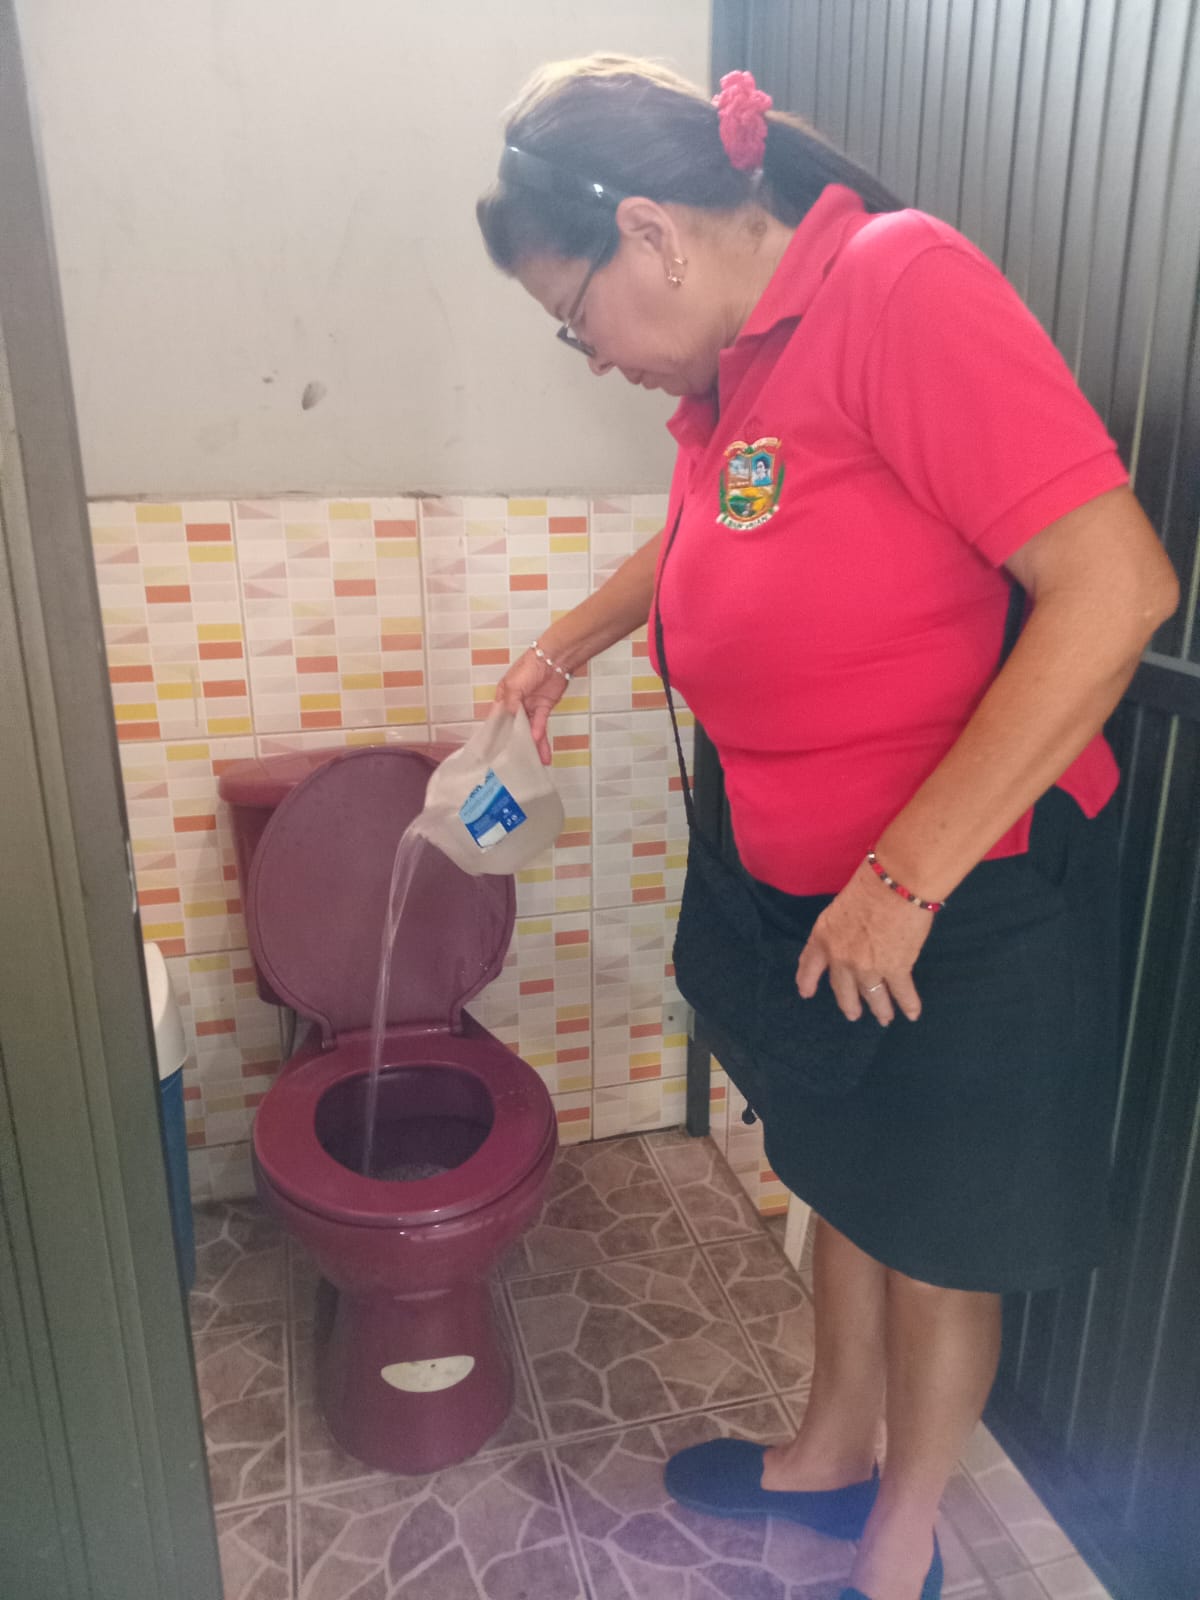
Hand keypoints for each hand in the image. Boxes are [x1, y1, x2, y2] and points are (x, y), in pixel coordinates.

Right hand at [494, 648, 569, 764]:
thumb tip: (507, 722)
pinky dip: (540, 732)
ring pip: (530, 729)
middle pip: (515, 727)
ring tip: (536, 759)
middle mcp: (516, 703)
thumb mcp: (513, 685)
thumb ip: (509, 705)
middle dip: (517, 743)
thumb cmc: (530, 666)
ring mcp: (531, 706)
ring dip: (533, 743)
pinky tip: (539, 742)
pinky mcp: (544, 707)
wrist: (554, 660)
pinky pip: (541, 723)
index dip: (497, 734)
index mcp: (504, 697)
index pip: (498, 719)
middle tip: (517, 760)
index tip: (495, 749)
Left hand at [795, 860, 932, 1023]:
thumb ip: (841, 927)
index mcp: (824, 936)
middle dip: (848, 1004)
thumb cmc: (870, 883)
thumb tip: (854, 935)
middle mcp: (841, 958)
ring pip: (873, 996)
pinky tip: (912, 1014)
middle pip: (842, 989)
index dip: (807, 980)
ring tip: (884, 1018)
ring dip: (880, 1009)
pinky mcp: (896, 969)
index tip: (806, 993)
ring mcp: (868, 967)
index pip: (810, 963)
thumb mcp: (841, 906)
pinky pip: (901, 992)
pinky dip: (908, 1005)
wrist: (897, 884)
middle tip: (853, 1014)